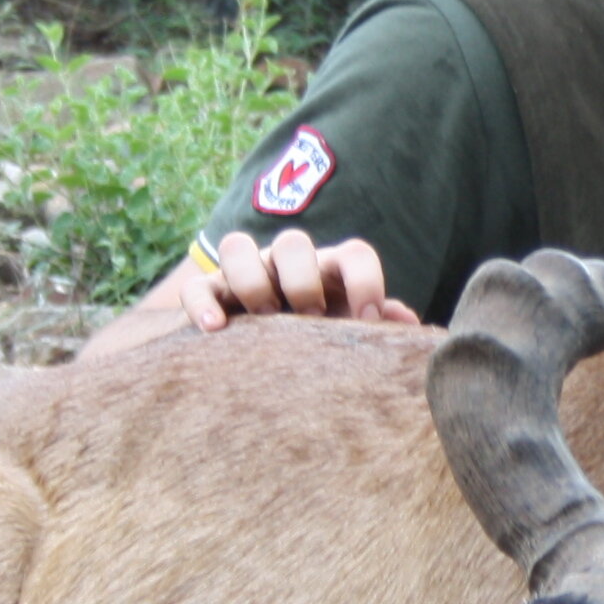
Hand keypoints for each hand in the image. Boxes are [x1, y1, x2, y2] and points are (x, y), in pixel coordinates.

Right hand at [173, 229, 416, 329]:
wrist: (263, 362)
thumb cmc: (320, 346)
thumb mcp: (348, 337)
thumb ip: (376, 327)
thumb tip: (407, 326)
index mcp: (329, 273)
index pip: (353, 254)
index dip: (366, 280)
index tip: (368, 319)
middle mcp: (286, 266)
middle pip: (293, 242)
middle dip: (302, 278)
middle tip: (309, 318)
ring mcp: (245, 276)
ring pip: (237, 246)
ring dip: (252, 280)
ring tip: (264, 320)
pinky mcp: (209, 295)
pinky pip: (197, 288)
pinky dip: (203, 304)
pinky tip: (215, 330)